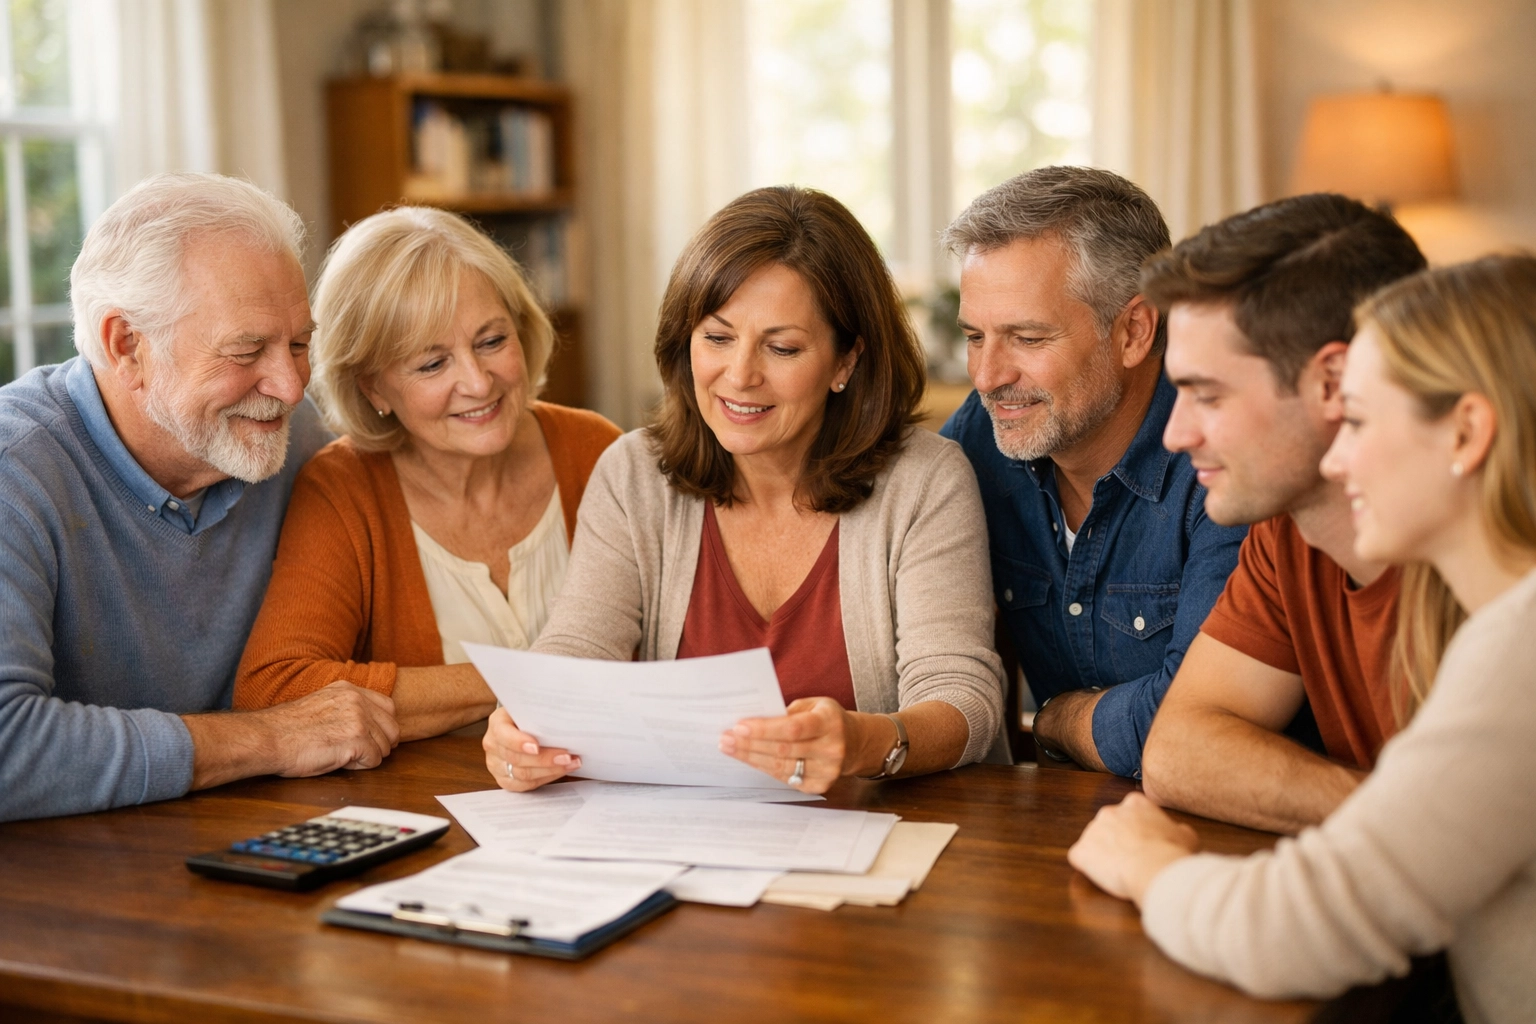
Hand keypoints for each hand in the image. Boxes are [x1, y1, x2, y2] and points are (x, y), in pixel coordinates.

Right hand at [266, 680, 399, 775]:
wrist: (268, 738)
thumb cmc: (289, 728)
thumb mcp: (323, 704)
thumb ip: (347, 707)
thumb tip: (371, 724)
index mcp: (349, 689)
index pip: (388, 707)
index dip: (383, 727)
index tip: (371, 738)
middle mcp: (357, 700)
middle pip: (392, 728)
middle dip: (381, 744)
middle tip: (360, 753)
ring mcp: (358, 719)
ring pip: (385, 746)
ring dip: (368, 756)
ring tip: (343, 756)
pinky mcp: (356, 739)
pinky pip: (375, 760)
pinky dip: (361, 766)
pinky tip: (340, 761)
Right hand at [482, 707, 581, 791]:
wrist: (518, 726)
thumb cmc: (528, 716)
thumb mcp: (530, 709)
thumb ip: (539, 716)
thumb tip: (563, 721)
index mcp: (497, 723)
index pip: (504, 735)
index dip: (519, 743)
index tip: (536, 747)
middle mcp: (493, 745)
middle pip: (516, 759)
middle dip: (545, 759)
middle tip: (567, 756)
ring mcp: (496, 765)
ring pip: (523, 775)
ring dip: (550, 770)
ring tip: (571, 763)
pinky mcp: (505, 780)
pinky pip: (525, 785)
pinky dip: (546, 778)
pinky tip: (561, 770)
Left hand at [719, 696, 850, 793]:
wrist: (855, 743)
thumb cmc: (826, 719)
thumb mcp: (814, 705)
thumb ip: (788, 711)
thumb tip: (752, 719)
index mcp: (830, 723)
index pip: (793, 729)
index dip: (764, 729)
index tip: (739, 726)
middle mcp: (831, 749)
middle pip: (782, 749)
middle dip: (749, 744)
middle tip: (725, 738)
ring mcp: (827, 771)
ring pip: (780, 766)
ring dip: (751, 757)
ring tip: (729, 748)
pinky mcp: (819, 786)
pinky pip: (784, 778)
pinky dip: (763, 768)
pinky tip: (748, 759)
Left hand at [1067, 792, 1199, 904]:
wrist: (1153, 867)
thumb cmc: (1171, 852)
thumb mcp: (1186, 836)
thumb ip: (1177, 829)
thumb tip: (1179, 831)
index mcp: (1134, 804)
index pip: (1132, 812)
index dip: (1139, 830)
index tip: (1146, 843)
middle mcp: (1109, 811)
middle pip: (1110, 825)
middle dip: (1118, 840)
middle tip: (1133, 858)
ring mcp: (1091, 830)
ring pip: (1094, 842)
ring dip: (1103, 854)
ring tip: (1121, 870)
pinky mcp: (1079, 851)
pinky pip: (1080, 859)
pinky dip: (1089, 868)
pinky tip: (1104, 877)